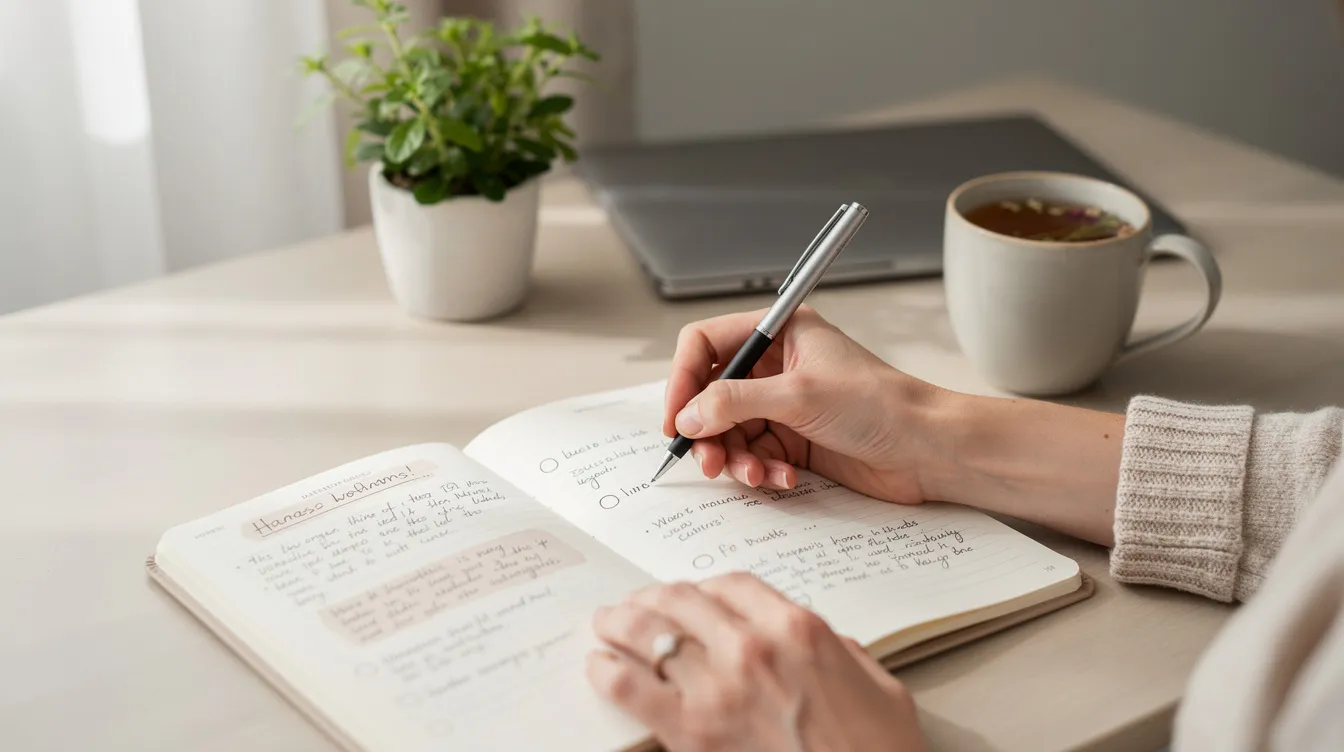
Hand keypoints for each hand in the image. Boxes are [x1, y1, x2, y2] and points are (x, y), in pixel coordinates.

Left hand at [587, 573, 926, 751]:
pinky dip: (607, 672)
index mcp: (797, 628)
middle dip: (652, 598)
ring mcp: (717, 689)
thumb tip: (829, 648)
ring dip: (620, 624)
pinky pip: (630, 689)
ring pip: (647, 634)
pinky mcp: (691, 731)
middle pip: (681, 600)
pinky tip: (599, 667)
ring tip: (606, 624)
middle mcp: (751, 647)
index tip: (690, 595)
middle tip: (636, 603)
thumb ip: (843, 654)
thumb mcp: (879, 686)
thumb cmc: (879, 751)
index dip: (702, 587)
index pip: (730, 584)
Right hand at [663, 306, 947, 503]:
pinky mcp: (794, 441)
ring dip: (735, 458)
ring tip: (754, 475)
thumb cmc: (880, 405)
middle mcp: (775, 366)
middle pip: (711, 394)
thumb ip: (735, 402)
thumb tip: (688, 416)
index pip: (705, 344)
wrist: (928, 450)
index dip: (683, 379)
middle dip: (707, 431)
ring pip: (729, 431)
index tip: (676, 418)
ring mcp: (783, 405)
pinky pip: (754, 456)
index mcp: (778, 332)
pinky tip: (785, 480)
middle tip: (707, 461)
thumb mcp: (799, 396)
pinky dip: (761, 472)